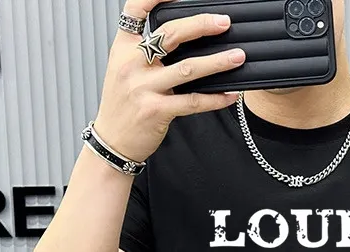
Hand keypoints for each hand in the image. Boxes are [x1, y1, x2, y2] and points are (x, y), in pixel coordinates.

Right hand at [93, 0, 246, 161]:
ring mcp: (144, 88)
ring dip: (217, 62)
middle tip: (223, 23)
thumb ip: (145, 51)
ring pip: (187, 69)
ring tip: (237, 57)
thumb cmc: (122, 106)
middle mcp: (132, 64)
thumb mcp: (124, 69)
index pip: (136, 10)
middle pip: (170, 34)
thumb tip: (183, 38)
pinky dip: (215, 98)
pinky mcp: (157, 111)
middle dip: (200, 25)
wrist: (112, 141)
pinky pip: (192, 102)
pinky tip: (230, 94)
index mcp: (123, 48)